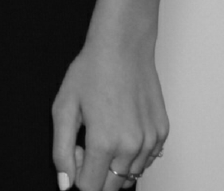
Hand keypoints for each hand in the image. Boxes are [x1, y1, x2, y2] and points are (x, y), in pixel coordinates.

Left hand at [51, 27, 168, 189]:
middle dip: (96, 172)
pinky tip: (122, 126)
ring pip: (129, 175)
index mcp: (105, 143)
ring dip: (115, 163)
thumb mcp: (63, 108)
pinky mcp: (162, 133)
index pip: (90, 188)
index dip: (78, 173)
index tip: (76, 149)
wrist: (123, 46)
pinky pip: (145, 160)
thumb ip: (61, 152)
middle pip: (111, 187)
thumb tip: (66, 185)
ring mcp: (151, 141)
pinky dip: (132, 153)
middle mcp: (132, 147)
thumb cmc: (92, 71)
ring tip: (106, 129)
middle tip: (88, 140)